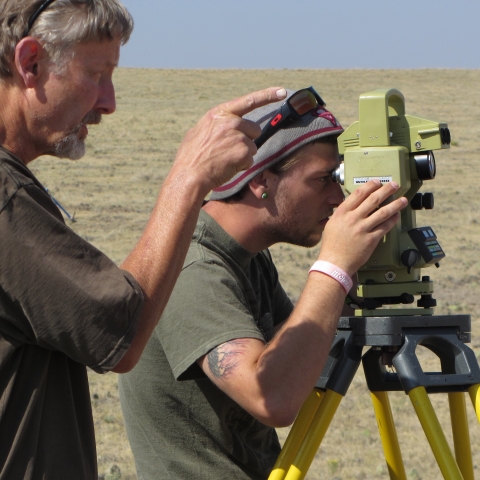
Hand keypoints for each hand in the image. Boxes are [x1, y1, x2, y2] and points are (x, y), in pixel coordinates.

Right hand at [171, 87, 286, 192]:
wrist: (189, 175)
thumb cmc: (190, 156)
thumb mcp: (198, 131)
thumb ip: (215, 124)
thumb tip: (222, 124)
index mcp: (219, 113)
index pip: (248, 101)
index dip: (268, 95)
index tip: (282, 91)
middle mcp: (231, 122)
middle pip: (254, 129)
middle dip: (246, 140)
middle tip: (228, 151)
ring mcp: (238, 136)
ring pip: (252, 147)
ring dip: (242, 155)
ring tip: (224, 160)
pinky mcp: (244, 152)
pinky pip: (249, 160)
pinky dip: (241, 166)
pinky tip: (226, 167)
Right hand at [318, 180, 407, 275]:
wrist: (334, 262)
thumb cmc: (331, 245)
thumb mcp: (331, 224)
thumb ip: (342, 214)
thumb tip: (351, 206)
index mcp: (342, 213)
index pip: (358, 194)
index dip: (370, 186)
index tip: (377, 182)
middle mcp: (353, 218)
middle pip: (373, 199)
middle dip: (386, 190)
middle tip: (394, 185)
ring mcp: (363, 229)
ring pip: (383, 212)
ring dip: (395, 204)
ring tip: (402, 200)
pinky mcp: (371, 239)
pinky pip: (385, 227)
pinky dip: (393, 220)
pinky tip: (397, 216)